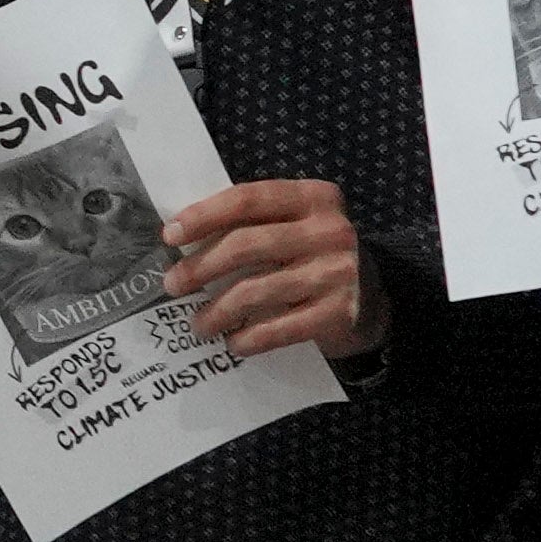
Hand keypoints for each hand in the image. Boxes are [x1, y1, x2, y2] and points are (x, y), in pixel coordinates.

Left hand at [162, 174, 385, 359]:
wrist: (371, 299)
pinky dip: (248, 338)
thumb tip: (181, 239)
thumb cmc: (312, 257)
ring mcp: (337, 272)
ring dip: (217, 311)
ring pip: (256, 290)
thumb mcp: (293, 226)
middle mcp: (329, 230)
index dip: (204, 216)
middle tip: (172, 285)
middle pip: (246, 245)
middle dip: (200, 267)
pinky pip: (278, 328)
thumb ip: (252, 223)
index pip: (248, 199)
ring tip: (199, 324)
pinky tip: (234, 343)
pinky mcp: (338, 313)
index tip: (169, 236)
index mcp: (313, 197)